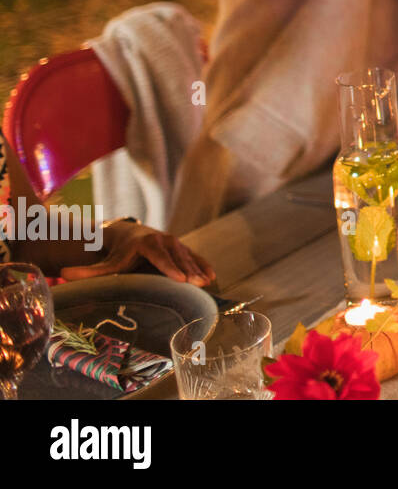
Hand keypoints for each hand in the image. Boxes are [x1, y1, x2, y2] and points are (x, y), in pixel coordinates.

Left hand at [60, 222, 216, 286]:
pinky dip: (203, 265)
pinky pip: (196, 257)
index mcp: (147, 243)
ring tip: (207, 282)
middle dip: (188, 270)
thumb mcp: (105, 263)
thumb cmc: (118, 254)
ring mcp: (176, 243)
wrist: (131, 234)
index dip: (169, 267)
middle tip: (198, 284)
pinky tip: (212, 277)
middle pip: (177, 257)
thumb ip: (88, 272)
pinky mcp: (183, 248)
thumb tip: (62, 275)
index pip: (159, 256)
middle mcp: (164, 240)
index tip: (179, 279)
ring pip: (189, 257)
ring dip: (198, 269)